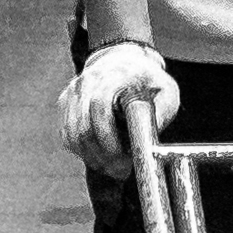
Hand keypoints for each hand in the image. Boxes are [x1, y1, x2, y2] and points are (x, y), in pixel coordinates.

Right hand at [58, 38, 181, 164]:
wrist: (123, 60)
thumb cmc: (148, 81)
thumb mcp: (167, 93)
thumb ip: (162, 115)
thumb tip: (151, 145)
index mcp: (116, 76)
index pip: (100, 106)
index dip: (108, 137)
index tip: (123, 158)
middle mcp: (90, 81)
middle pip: (84, 127)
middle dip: (102, 155)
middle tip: (120, 172)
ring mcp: (74, 91)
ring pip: (73, 135)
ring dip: (92, 157)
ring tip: (112, 168)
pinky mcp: (66, 102)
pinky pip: (67, 135)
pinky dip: (82, 151)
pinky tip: (100, 156)